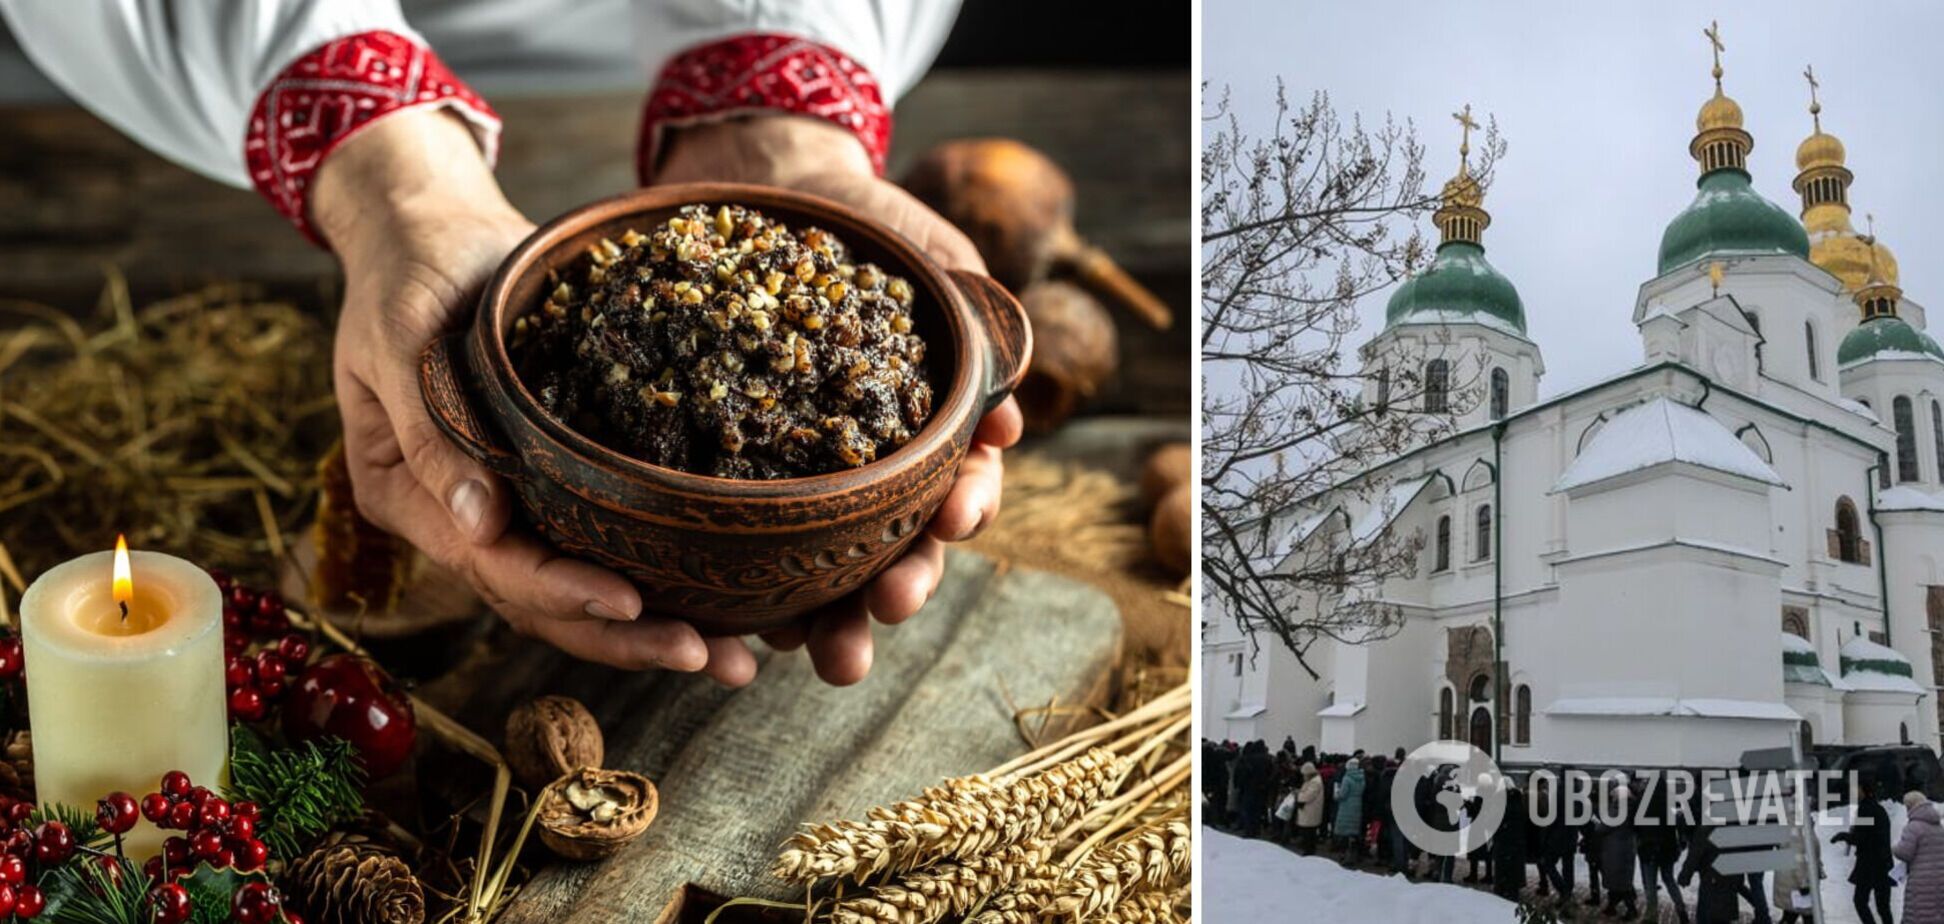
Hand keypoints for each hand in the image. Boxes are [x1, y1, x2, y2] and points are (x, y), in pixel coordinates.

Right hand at [315, 111, 753, 683]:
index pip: (492, 565)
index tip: (633, 602)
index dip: (562, 591)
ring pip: (577, 589)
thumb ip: (433, 432)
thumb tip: (483, 526)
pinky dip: (657, 573)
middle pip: (542, 601)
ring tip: (734, 657)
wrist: (429, 225)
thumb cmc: (407, 269)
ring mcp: (504, 505)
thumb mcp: (400, 336)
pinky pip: (602, 542)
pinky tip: (722, 603)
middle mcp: (457, 517)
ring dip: (651, 628)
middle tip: (713, 660)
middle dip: (627, 637)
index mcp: (408, 496)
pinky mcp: (549, 482)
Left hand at [653, 115, 1023, 683]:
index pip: (961, 486)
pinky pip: (741, 548)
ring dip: (830, 619)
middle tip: (888, 609)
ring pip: (824, 569)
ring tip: (822, 654)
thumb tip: (1008, 419)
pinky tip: (738, 627)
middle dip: (902, 586)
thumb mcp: (934, 263)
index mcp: (932, 434)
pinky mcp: (737, 485)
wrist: (770, 191)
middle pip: (900, 548)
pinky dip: (744, 594)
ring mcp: (805, 485)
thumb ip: (976, 329)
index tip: (958, 516)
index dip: (965, 507)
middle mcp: (874, 474)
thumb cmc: (869, 228)